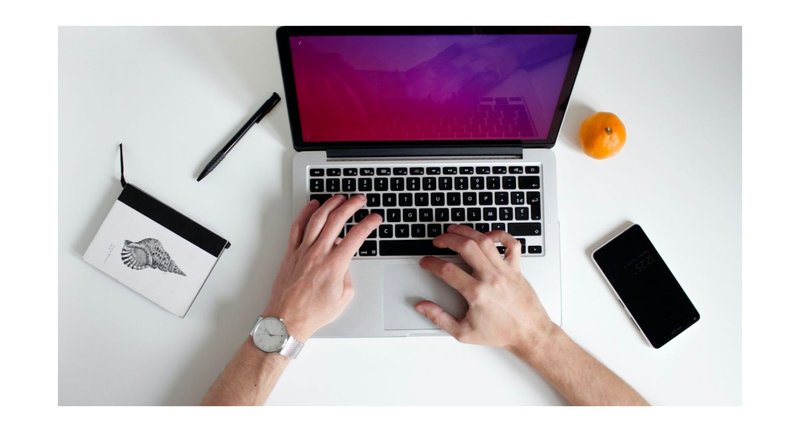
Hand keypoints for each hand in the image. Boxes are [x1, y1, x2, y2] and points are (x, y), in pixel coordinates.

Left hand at [263, 195, 380, 340]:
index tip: (375, 218)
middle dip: (352, 205)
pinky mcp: (291, 253)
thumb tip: (345, 262)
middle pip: (337, 220)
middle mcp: (318, 253)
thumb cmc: (313, 313)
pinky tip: (312, 206)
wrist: (287, 320)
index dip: (369, 224)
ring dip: (330, 204)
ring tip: (339, 197)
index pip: (356, 236)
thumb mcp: (343, 298)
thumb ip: (348, 275)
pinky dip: (305, 213)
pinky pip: (297, 227)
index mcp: (335, 265)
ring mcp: (303, 251)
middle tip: (360, 200)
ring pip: (317, 218)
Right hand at [415, 224, 555, 352]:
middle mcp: (491, 278)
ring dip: (467, 232)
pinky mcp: (517, 269)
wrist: (529, 334)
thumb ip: (439, 318)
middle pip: (466, 247)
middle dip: (447, 239)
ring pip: (484, 241)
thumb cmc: (501, 333)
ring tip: (454, 230)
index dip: (431, 263)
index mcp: (477, 293)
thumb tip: (423, 306)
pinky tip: (488, 235)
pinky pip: (511, 244)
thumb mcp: (464, 333)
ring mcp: (505, 271)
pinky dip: (500, 235)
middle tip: (437, 242)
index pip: (447, 270)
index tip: (426, 262)